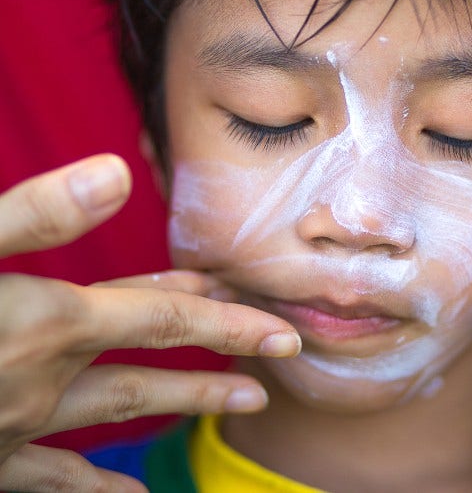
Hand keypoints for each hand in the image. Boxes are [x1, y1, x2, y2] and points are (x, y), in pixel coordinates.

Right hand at [0, 155, 300, 491]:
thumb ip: (34, 215)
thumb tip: (118, 173)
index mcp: (50, 322)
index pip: (166, 316)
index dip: (228, 319)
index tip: (283, 331)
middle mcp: (46, 379)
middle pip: (154, 367)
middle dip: (218, 359)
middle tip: (275, 362)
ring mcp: (16, 427)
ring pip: (118, 414)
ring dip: (180, 404)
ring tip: (237, 405)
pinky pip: (50, 479)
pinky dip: (93, 486)